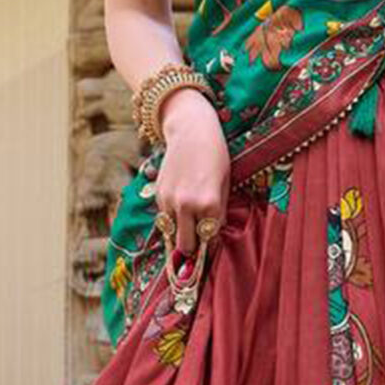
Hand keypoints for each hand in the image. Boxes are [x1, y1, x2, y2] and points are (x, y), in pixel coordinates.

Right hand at [153, 87, 230, 258]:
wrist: (191, 131)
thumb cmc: (216, 156)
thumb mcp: (225, 184)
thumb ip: (218, 212)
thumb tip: (211, 236)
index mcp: (209, 204)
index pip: (208, 240)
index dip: (210, 249)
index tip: (209, 253)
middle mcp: (187, 205)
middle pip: (186, 246)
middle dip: (192, 249)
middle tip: (198, 246)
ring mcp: (169, 201)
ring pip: (171, 235)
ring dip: (180, 235)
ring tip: (189, 230)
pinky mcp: (158, 195)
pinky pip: (165, 219)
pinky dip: (172, 220)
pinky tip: (181, 210)